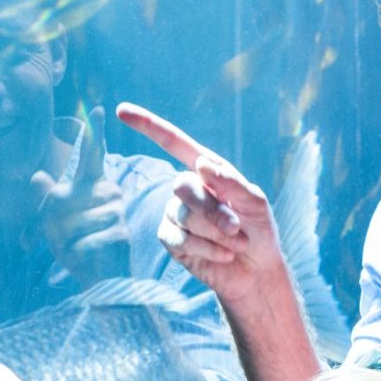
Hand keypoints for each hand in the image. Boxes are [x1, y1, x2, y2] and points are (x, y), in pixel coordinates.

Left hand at [33, 109, 129, 282]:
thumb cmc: (78, 245)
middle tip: (61, 238)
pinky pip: (81, 242)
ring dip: (64, 241)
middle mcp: (108, 191)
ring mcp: (115, 211)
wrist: (102, 278)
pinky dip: (75, 254)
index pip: (92, 155)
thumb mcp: (54, 223)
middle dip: (51, 222)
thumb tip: (36, 176)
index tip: (99, 108)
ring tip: (78, 249)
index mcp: (94, 183)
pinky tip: (87, 258)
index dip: (93, 132)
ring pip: (68, 223)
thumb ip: (47, 200)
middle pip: (60, 198)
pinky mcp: (120, 233)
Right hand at [117, 102, 287, 303]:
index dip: (148, 126)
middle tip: (236, 228)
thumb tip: (200, 164)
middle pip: (183, 186)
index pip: (174, 143)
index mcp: (206, 170)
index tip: (121, 110)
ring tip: (235, 243)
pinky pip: (179, 240)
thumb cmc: (259, 231)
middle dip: (213, 210)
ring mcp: (176, 214)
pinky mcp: (171, 241)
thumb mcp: (256, 204)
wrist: (257, 270)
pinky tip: (223, 255)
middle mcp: (187, 188)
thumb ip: (232, 184)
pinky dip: (207, 249)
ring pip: (184, 216)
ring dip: (215, 233)